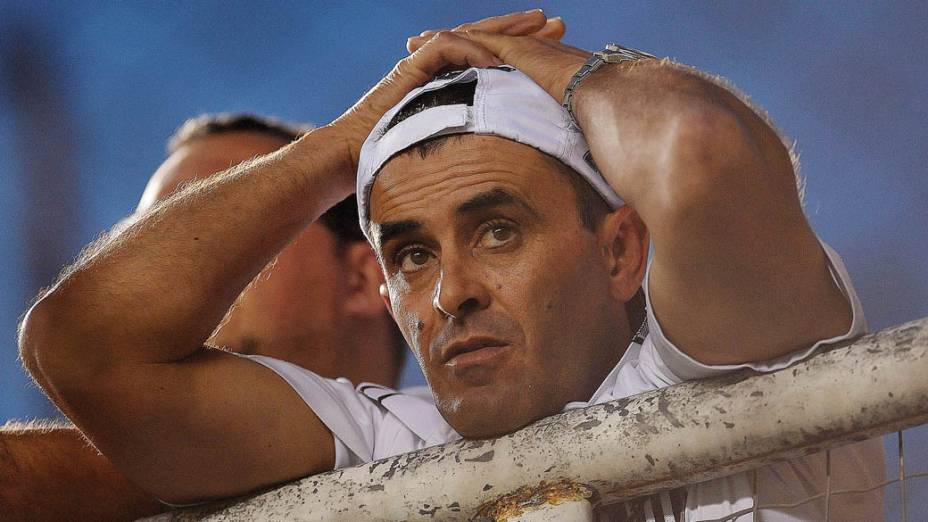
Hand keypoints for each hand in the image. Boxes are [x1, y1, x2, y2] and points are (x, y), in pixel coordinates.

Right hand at [329, 11, 555, 174]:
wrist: (350, 159)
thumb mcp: (448, 151)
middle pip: (484, 38)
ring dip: (503, 30)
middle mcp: (436, 67)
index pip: (490, 57)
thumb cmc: (393, 163)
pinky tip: (495, 58)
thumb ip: (473, 145)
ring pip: (467, 34)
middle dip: (521, 29)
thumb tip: (511, 162)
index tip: (556, 46)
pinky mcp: (408, 69)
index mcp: (449, 82)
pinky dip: (470, 51)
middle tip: (556, 21)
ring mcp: (421, 64)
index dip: (522, 49)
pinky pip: (445, 50)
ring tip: (535, 23)